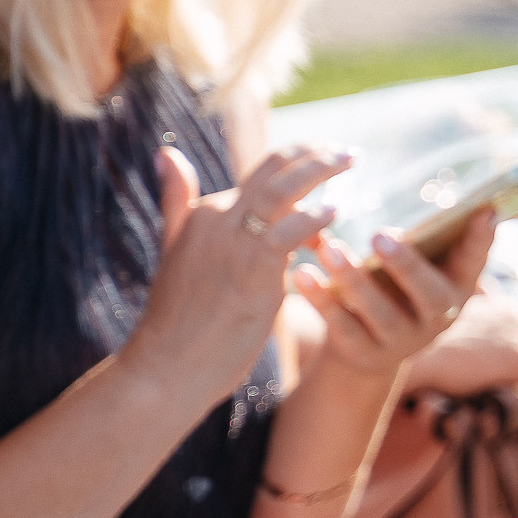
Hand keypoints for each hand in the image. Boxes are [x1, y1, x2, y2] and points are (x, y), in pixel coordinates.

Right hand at [126, 145, 345, 408]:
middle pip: (272, 168)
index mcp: (205, 213)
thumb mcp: (175, 249)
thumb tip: (168, 153)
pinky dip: (314, 217)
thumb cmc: (178, 319)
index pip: (260, 174)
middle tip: (346, 151)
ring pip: (283, 190)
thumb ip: (177, 202)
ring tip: (351, 160)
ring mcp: (234, 242)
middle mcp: (218, 218)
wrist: (166, 366)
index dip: (296, 166)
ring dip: (320, 170)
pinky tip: (335, 210)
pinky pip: (290, 231)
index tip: (324, 163)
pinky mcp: (252, 270)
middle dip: (312, 153)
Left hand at [292, 212, 496, 382]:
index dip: (482, 239)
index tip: (484, 210)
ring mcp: (402, 341)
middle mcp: (436, 319)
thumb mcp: (418, 267)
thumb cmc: (398, 289)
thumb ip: (428, 238)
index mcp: (456, 288)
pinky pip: (342, 327)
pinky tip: (302, 273)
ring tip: (328, 248)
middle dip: (406, 265)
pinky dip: (321, 299)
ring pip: (380, 312)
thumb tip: (456, 196)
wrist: (368, 349)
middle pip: (428, 295)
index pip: (475, 262)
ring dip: (354, 279)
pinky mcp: (365, 354)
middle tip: (379, 234)